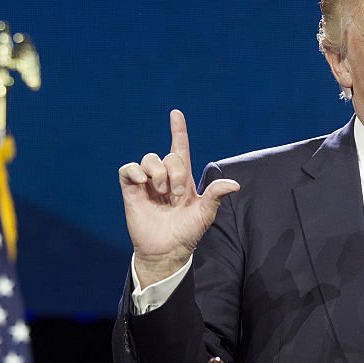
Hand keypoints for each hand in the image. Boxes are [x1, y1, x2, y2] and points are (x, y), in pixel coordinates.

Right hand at [118, 110, 239, 286]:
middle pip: (169, 156)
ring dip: (158, 174)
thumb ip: (216, 195)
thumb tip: (235, 184)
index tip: (176, 113)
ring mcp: (147, 182)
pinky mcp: (131, 190)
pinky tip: (143, 183)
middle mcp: (165, 177)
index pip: (180, 147)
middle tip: (176, 195)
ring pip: (149, 159)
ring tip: (162, 194)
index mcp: (183, 178)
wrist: (166, 250)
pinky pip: (128, 169)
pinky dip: (135, 171)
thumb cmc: (187, 232)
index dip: (178, 130)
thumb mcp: (205, 213)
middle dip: (176, 174)